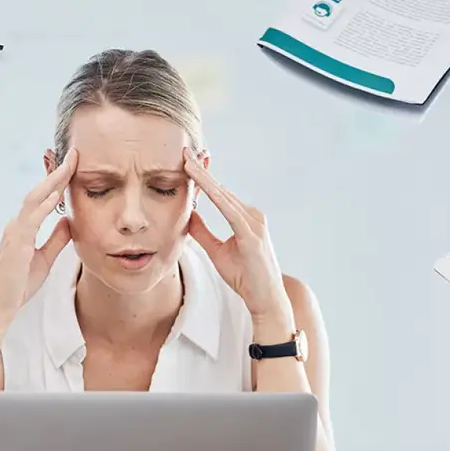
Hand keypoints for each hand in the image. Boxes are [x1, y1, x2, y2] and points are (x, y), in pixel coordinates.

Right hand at [0, 149, 77, 315]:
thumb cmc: (18, 285)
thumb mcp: (45, 259)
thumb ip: (56, 239)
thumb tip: (69, 220)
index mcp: (24, 228)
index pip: (42, 198)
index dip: (57, 180)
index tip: (73, 164)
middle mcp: (17, 225)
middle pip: (38, 192)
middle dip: (57, 172)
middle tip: (74, 154)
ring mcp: (14, 233)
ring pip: (33, 199)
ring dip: (52, 181)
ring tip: (69, 165)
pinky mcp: (15, 244)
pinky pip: (30, 220)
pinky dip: (43, 206)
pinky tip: (56, 194)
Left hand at [182, 148, 289, 319]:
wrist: (265, 299)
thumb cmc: (244, 277)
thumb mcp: (217, 251)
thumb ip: (202, 232)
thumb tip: (187, 215)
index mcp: (245, 218)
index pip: (219, 194)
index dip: (202, 177)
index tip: (187, 161)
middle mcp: (252, 215)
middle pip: (221, 189)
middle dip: (202, 170)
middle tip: (184, 151)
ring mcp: (254, 222)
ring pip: (224, 195)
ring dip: (205, 178)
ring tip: (187, 162)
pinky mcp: (252, 232)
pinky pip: (228, 209)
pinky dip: (214, 194)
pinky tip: (200, 183)